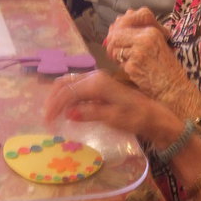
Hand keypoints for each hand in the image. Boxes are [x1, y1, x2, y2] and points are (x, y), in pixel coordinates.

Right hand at [44, 71, 179, 145]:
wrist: (154, 116)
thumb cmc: (136, 118)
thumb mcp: (114, 118)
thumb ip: (91, 113)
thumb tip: (69, 113)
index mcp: (97, 83)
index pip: (68, 92)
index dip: (55, 107)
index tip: (47, 123)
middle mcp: (95, 77)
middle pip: (64, 84)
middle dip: (52, 100)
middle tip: (46, 119)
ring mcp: (97, 79)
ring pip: (68, 83)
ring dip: (57, 97)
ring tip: (52, 114)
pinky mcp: (99, 85)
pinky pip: (76, 86)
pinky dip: (66, 96)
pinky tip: (64, 109)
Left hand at [106, 8, 200, 118]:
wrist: (173, 88)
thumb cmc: (165, 68)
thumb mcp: (158, 44)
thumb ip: (141, 33)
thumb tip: (118, 21)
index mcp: (153, 30)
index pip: (129, 17)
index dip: (120, 25)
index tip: (118, 34)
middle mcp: (146, 37)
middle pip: (117, 31)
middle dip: (113, 41)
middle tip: (115, 51)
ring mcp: (139, 50)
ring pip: (114, 45)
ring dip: (115, 54)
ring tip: (123, 61)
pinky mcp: (133, 64)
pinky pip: (118, 61)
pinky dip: (121, 65)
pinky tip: (130, 70)